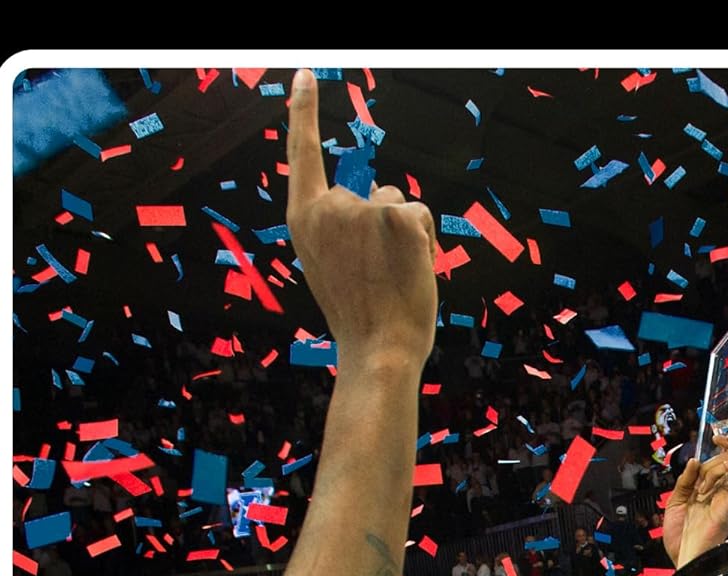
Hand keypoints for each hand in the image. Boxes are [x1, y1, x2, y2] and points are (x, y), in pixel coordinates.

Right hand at [286, 70, 436, 366]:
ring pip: (396, 206)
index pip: (303, 153)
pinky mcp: (396, 216)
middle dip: (382, 228)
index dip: (304, 112)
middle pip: (370, 194)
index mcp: (304, 219)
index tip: (306, 74)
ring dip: (405, 236)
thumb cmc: (359, 317)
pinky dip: (424, 243)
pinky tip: (412, 271)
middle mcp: (329, 207)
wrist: (377, 350)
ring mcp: (362, 210)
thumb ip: (342, 227)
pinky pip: (419, 217)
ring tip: (394, 277)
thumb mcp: (333, 266)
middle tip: (377, 277)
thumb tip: (379, 191)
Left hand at [662, 431, 727, 569]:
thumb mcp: (675, 502)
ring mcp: (726, 501)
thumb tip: (694, 461)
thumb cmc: (679, 537)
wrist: (682, 558)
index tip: (717, 437)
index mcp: (708, 491)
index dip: (721, 448)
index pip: (719, 463)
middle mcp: (720, 494)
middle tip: (720, 441)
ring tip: (705, 482)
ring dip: (723, 464)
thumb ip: (684, 481)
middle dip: (727, 449)